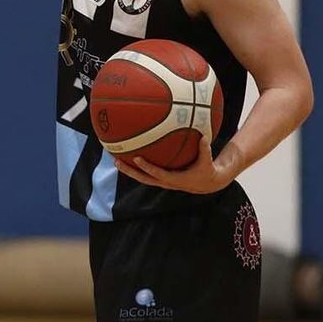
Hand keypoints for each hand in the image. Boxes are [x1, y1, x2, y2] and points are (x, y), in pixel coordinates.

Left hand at [114, 138, 233, 194]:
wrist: (207, 184)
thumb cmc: (207, 171)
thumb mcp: (207, 163)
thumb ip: (205, 150)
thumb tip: (204, 136)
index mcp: (174, 180)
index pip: (157, 173)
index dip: (147, 167)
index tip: (136, 158)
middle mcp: (165, 182)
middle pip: (143, 178)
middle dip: (129, 171)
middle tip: (116, 161)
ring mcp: (162, 181)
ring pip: (142, 177)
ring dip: (129, 170)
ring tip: (115, 160)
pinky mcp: (161, 179)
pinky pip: (146, 173)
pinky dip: (137, 168)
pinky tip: (129, 157)